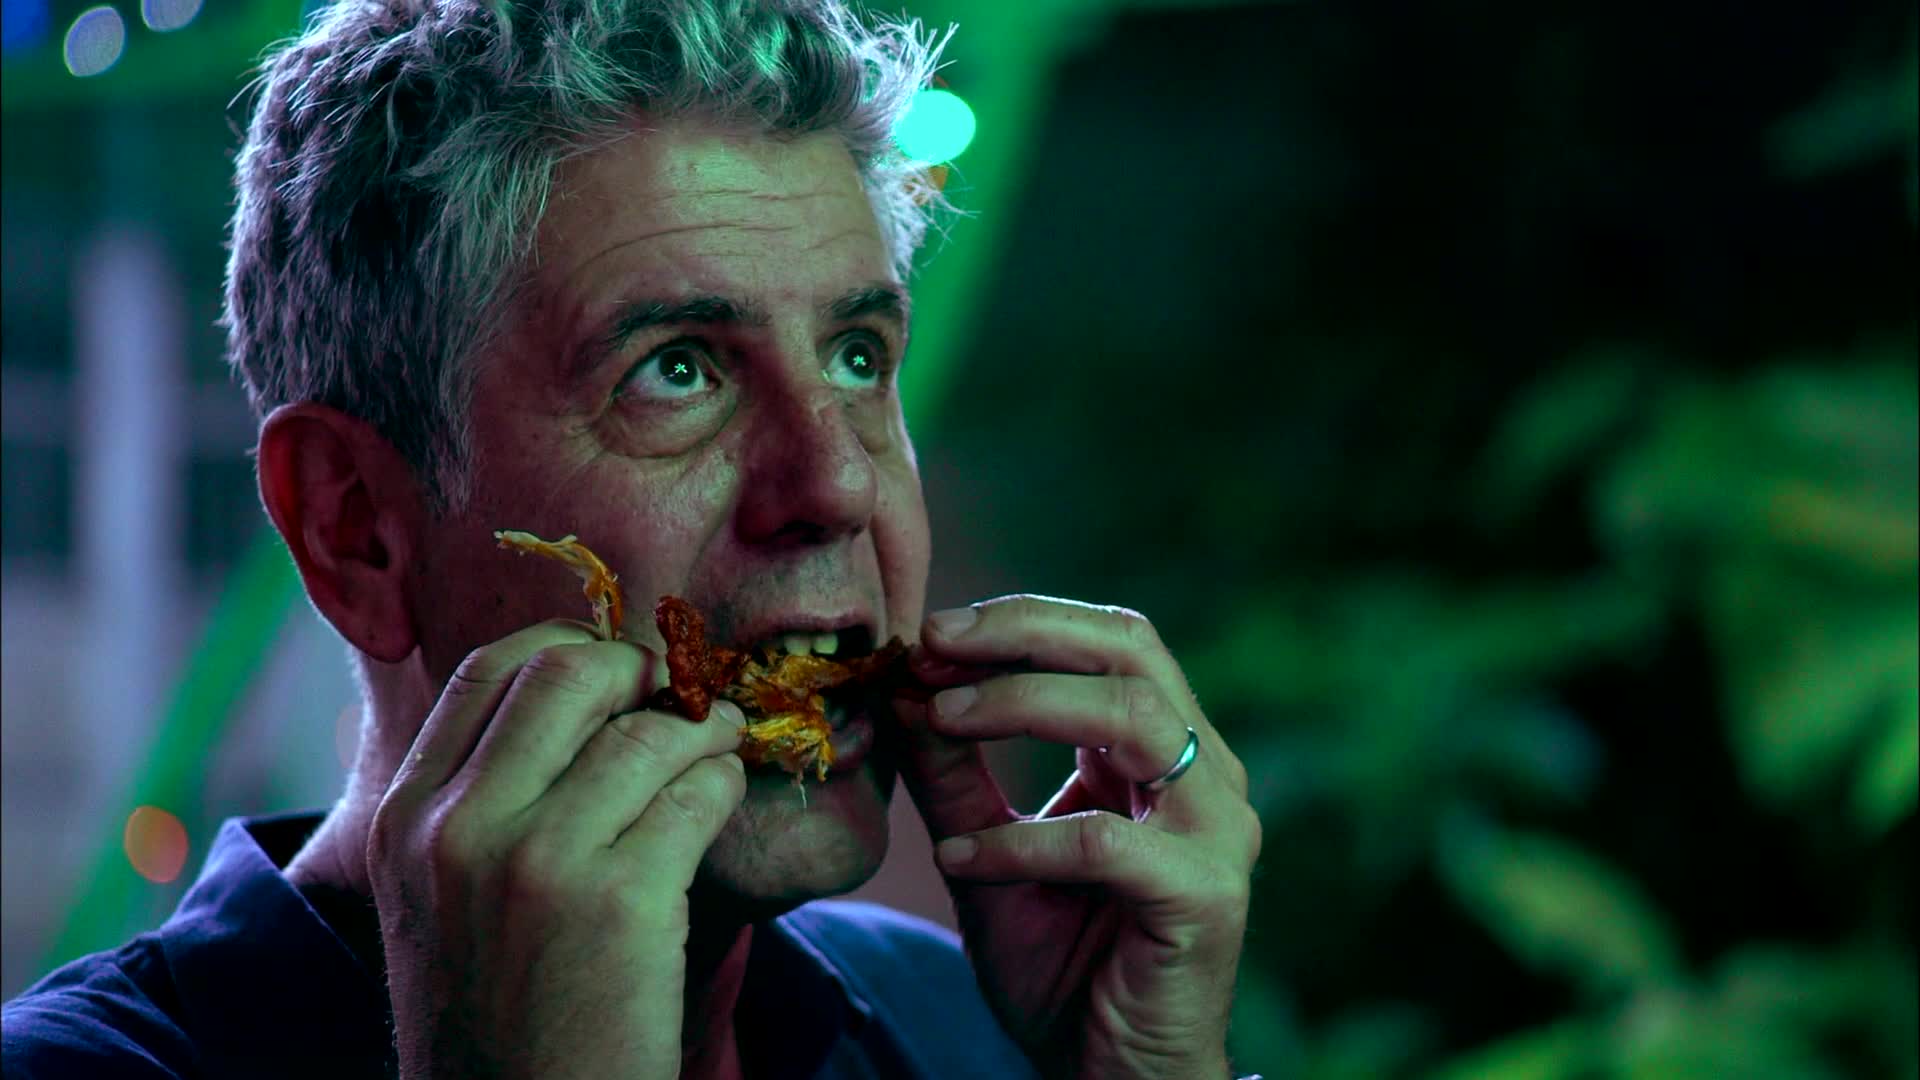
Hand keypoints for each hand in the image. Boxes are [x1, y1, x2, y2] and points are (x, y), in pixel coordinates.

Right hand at [367, 621, 748, 1079]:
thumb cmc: (494, 1015)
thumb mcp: (438, 899)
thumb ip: (475, 801)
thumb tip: (568, 692)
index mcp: (403, 819)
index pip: (486, 671)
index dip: (568, 647)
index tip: (614, 668)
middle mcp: (459, 829)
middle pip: (569, 674)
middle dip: (640, 669)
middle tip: (677, 692)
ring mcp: (539, 862)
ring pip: (649, 731)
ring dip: (703, 725)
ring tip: (720, 740)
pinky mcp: (622, 901)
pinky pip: (697, 794)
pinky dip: (724, 782)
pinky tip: (723, 797)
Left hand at [895, 596, 1260, 1079]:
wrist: (1111, 1075)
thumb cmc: (1063, 964)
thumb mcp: (986, 852)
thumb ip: (953, 773)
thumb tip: (899, 686)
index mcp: (1165, 753)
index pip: (1108, 640)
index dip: (1020, 622)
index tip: (928, 635)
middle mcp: (1206, 776)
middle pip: (1131, 651)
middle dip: (1023, 634)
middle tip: (934, 645)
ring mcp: (1216, 834)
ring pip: (1134, 719)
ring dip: (1022, 707)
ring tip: (937, 721)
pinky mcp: (1205, 899)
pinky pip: (1107, 844)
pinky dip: (1020, 841)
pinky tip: (959, 860)